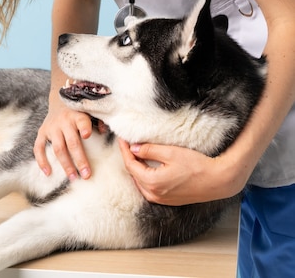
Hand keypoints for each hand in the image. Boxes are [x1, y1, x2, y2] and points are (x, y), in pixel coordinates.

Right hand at [34, 103, 92, 180]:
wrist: (59, 99)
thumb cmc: (78, 109)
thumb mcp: (89, 110)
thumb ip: (97, 120)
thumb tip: (104, 132)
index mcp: (77, 115)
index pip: (81, 121)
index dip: (84, 127)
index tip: (87, 135)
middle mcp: (63, 121)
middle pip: (72, 142)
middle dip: (79, 159)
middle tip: (86, 174)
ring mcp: (52, 127)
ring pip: (58, 148)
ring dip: (66, 164)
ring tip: (73, 177)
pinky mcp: (42, 131)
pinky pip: (39, 147)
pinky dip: (42, 160)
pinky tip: (48, 172)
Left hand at [118, 140, 245, 204]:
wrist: (217, 181)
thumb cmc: (196, 166)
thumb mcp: (171, 153)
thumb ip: (149, 150)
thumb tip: (133, 148)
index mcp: (152, 183)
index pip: (131, 165)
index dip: (124, 150)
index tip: (122, 139)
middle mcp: (154, 194)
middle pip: (134, 174)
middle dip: (129, 158)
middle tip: (127, 143)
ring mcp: (161, 199)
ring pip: (140, 181)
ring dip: (136, 167)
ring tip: (135, 152)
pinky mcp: (168, 200)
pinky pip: (149, 187)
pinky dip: (144, 175)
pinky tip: (147, 166)